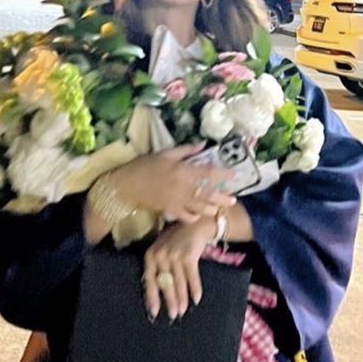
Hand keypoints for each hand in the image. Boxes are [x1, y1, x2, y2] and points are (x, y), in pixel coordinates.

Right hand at [110, 143, 235, 223]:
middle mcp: (183, 188)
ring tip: (218, 207)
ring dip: (211, 208)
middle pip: (208, 195)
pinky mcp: (171, 211)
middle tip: (233, 200)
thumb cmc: (145, 166)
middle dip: (222, 198)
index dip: (224, 175)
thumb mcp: (165, 153)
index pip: (209, 173)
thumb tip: (203, 144)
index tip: (235, 175)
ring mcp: (177, 201)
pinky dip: (195, 217)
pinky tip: (198, 214)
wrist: (126, 185)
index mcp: (183, 171)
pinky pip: (187, 217)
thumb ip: (186, 150)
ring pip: (200, 208)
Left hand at [143, 217, 216, 319]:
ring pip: (178, 282)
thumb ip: (159, 267)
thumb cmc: (177, 238)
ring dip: (182, 299)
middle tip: (173, 315)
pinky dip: (195, 288)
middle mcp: (160, 256)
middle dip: (170, 301)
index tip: (154, 312)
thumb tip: (161, 291)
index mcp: (151, 255)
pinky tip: (197, 299)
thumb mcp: (163, 249)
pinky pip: (192, 277)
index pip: (149, 280)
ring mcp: (174, 255)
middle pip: (165, 284)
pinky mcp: (188, 255)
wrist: (195, 222)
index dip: (152, 297)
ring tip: (184, 311)